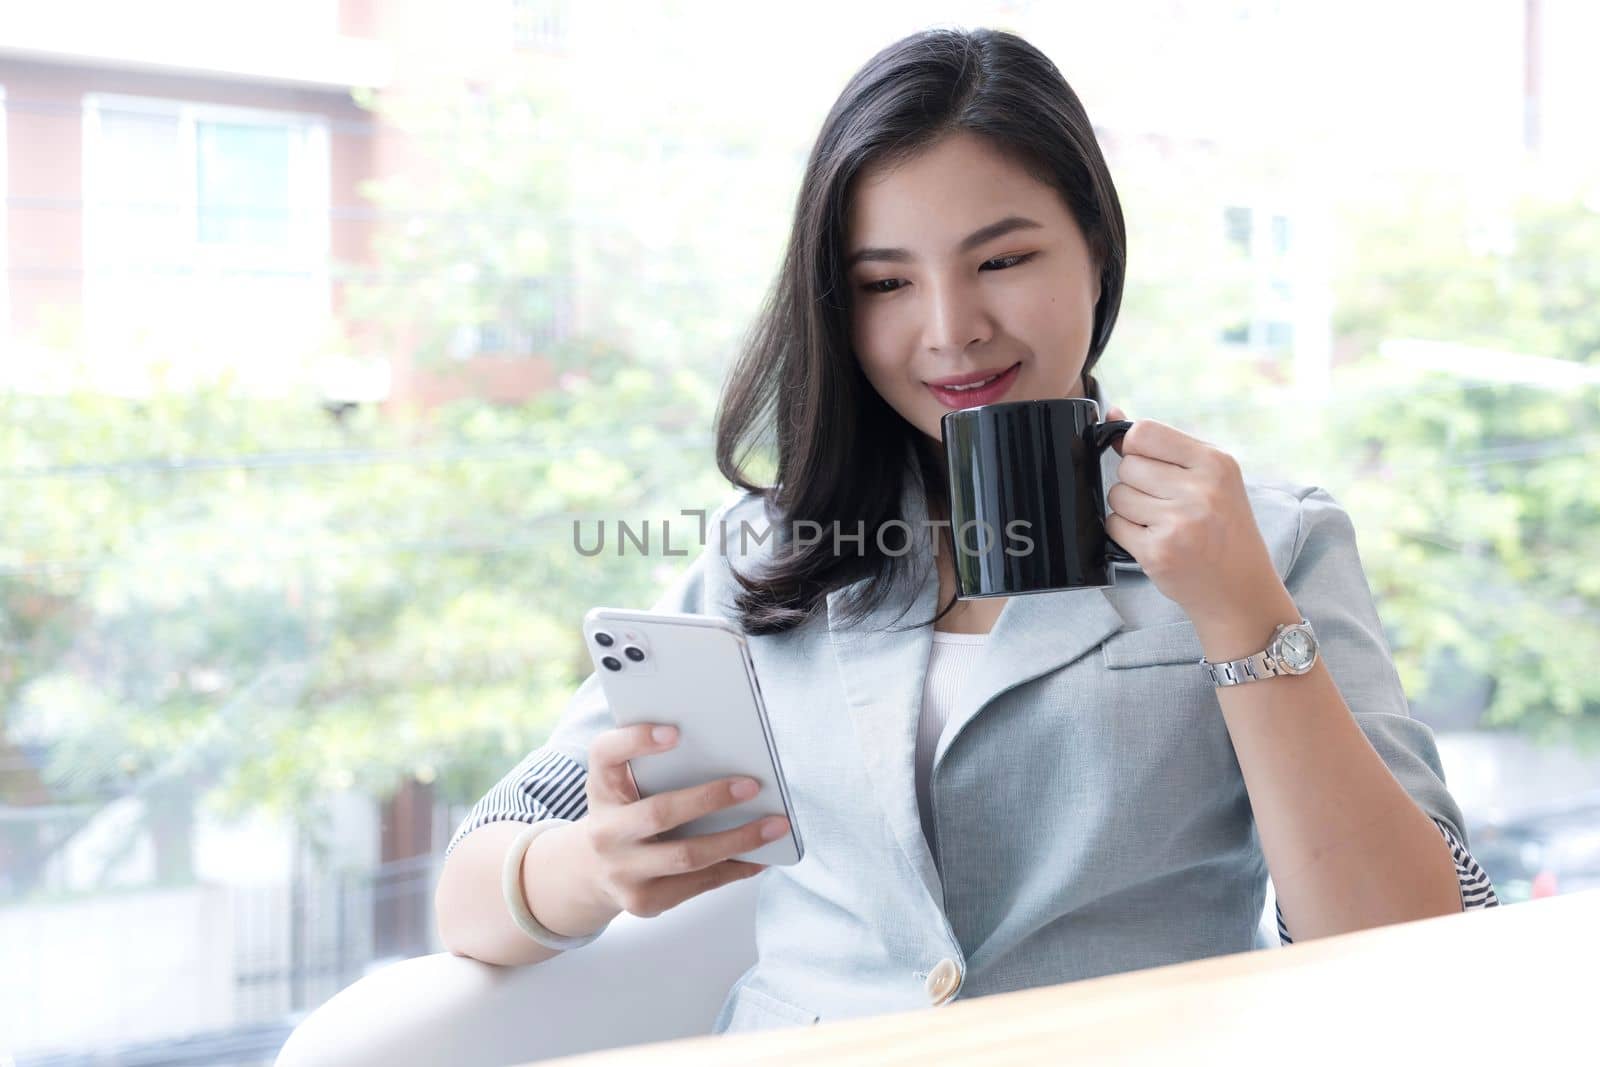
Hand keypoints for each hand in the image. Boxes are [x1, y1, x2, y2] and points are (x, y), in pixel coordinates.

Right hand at [576, 723, 786, 919]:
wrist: (589, 871)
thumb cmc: (623, 813)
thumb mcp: (622, 785)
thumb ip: (654, 765)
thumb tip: (727, 753)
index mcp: (601, 788)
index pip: (605, 754)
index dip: (636, 740)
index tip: (675, 731)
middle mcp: (605, 831)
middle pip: (659, 813)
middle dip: (710, 799)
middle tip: (752, 786)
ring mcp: (622, 871)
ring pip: (687, 857)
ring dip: (738, 840)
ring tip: (775, 825)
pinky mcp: (643, 902)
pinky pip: (698, 884)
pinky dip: (735, 868)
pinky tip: (761, 856)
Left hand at [1101, 405, 1283, 621]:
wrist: (1241, 591)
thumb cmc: (1224, 529)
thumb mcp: (1211, 479)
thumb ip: (1163, 446)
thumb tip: (1113, 413)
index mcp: (1216, 463)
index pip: (1144, 432)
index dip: (1136, 447)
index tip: (1150, 464)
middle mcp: (1200, 490)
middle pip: (1127, 466)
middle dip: (1136, 483)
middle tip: (1165, 503)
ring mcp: (1178, 523)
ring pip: (1117, 496)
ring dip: (1130, 509)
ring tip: (1162, 523)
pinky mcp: (1157, 552)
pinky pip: (1114, 525)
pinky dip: (1126, 533)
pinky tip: (1155, 540)